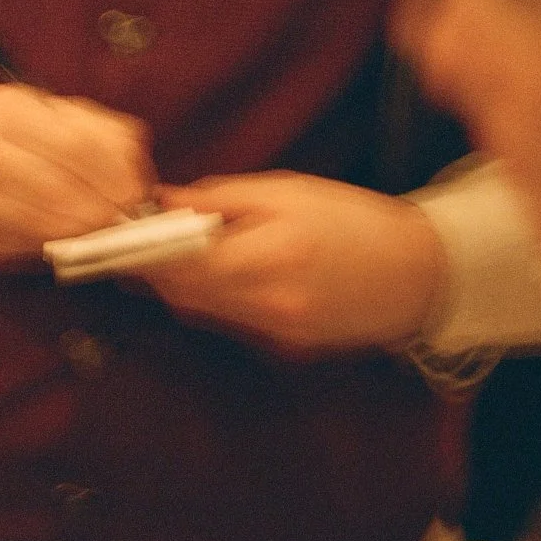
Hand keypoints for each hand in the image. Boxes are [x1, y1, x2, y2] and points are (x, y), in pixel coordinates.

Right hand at [0, 84, 153, 269]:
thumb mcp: (39, 112)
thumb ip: (92, 131)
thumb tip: (134, 173)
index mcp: (6, 108)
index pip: (78, 145)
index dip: (115, 174)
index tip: (135, 192)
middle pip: (62, 188)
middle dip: (102, 210)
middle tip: (122, 221)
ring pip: (45, 226)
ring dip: (83, 235)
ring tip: (99, 233)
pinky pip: (23, 249)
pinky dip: (52, 249)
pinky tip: (62, 242)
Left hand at [141, 173, 446, 356]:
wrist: (422, 272)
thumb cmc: (355, 219)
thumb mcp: (287, 190)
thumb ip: (220, 198)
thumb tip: (163, 201)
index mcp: (269, 258)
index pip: (181, 263)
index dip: (142, 251)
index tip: (118, 235)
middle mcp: (269, 306)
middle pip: (183, 294)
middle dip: (152, 269)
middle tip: (134, 241)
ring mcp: (276, 335)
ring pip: (201, 313)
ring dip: (179, 286)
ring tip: (169, 254)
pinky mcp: (285, 349)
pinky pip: (229, 324)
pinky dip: (212, 300)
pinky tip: (216, 275)